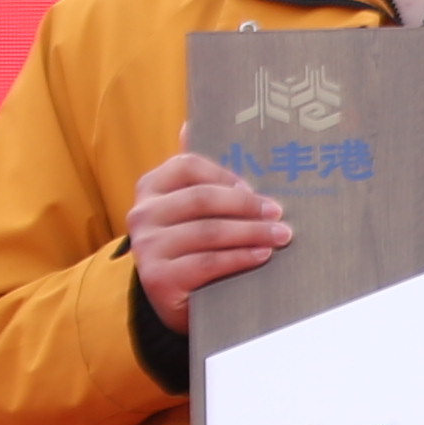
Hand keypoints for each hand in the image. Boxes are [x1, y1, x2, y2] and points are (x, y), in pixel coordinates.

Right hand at [127, 136, 294, 326]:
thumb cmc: (193, 245)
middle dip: (247, 205)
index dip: (225, 174)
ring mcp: (147, 247)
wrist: (176, 300)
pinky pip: (207, 263)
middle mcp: (142, 214)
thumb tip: (191, 124)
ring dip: (252, 233)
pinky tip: (262, 256)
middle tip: (279, 213)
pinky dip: (240, 258)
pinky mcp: (158, 279)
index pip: (187, 166)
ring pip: (208, 232)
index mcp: (151, 188)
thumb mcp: (191, 209)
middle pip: (202, 199)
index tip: (255, 188)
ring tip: (281, 236)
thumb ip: (194, 174)